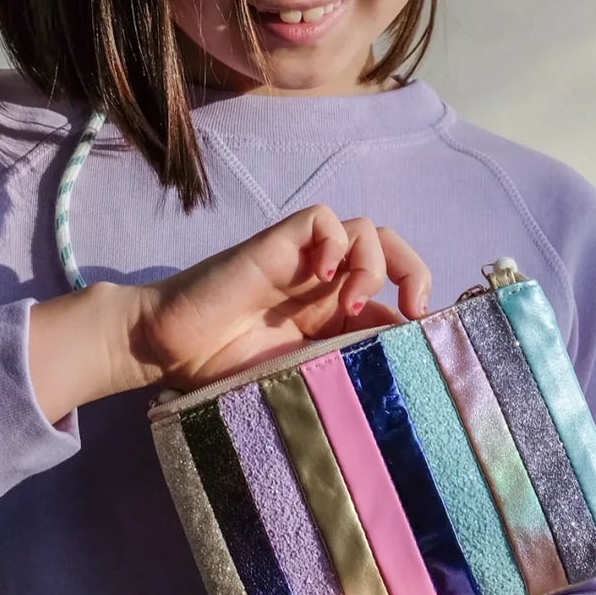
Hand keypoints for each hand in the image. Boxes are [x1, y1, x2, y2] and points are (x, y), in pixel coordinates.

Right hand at [131, 205, 431, 392]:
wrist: (170, 351)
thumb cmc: (227, 372)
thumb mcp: (303, 376)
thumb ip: (346, 362)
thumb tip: (403, 362)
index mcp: (334, 317)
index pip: (392, 296)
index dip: (416, 308)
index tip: (425, 338)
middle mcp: (325, 285)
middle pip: (390, 253)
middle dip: (413, 273)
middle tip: (413, 310)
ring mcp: (302, 262)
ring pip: (365, 231)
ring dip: (374, 264)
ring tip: (352, 304)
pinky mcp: (277, 244)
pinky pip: (322, 219)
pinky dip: (336, 241)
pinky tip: (325, 275)